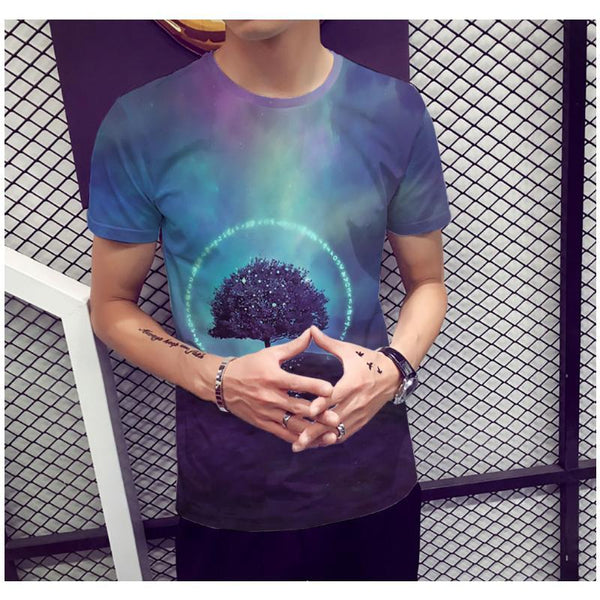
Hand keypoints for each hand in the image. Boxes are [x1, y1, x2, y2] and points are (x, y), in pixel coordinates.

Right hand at [220, 327, 340, 444]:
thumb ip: (293, 346)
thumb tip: (311, 332)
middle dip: (319, 414)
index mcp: (273, 377)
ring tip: (332, 435)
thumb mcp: (269, 354)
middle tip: (337, 418)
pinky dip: (298, 439)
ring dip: (313, 431)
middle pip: (298, 407)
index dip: (314, 386)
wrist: (222, 384)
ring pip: (293, 424)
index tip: (331, 389)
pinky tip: (313, 442)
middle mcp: (270, 396)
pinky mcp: (263, 423)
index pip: (296, 383)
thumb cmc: (249, 366)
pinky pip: (282, 434)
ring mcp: (267, 412)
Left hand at [291, 325, 402, 451]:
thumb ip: (328, 343)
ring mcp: (360, 413)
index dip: (322, 404)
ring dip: (320, 439)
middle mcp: (357, 401)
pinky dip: (330, 439)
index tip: (310, 411)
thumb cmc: (368, 360)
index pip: (336, 396)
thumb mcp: (349, 351)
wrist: (394, 374)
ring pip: (338, 430)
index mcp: (353, 383)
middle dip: (315, 430)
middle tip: (298, 440)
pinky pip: (345, 434)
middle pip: (334, 419)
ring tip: (301, 446)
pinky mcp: (362, 421)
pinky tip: (316, 444)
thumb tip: (310, 329)